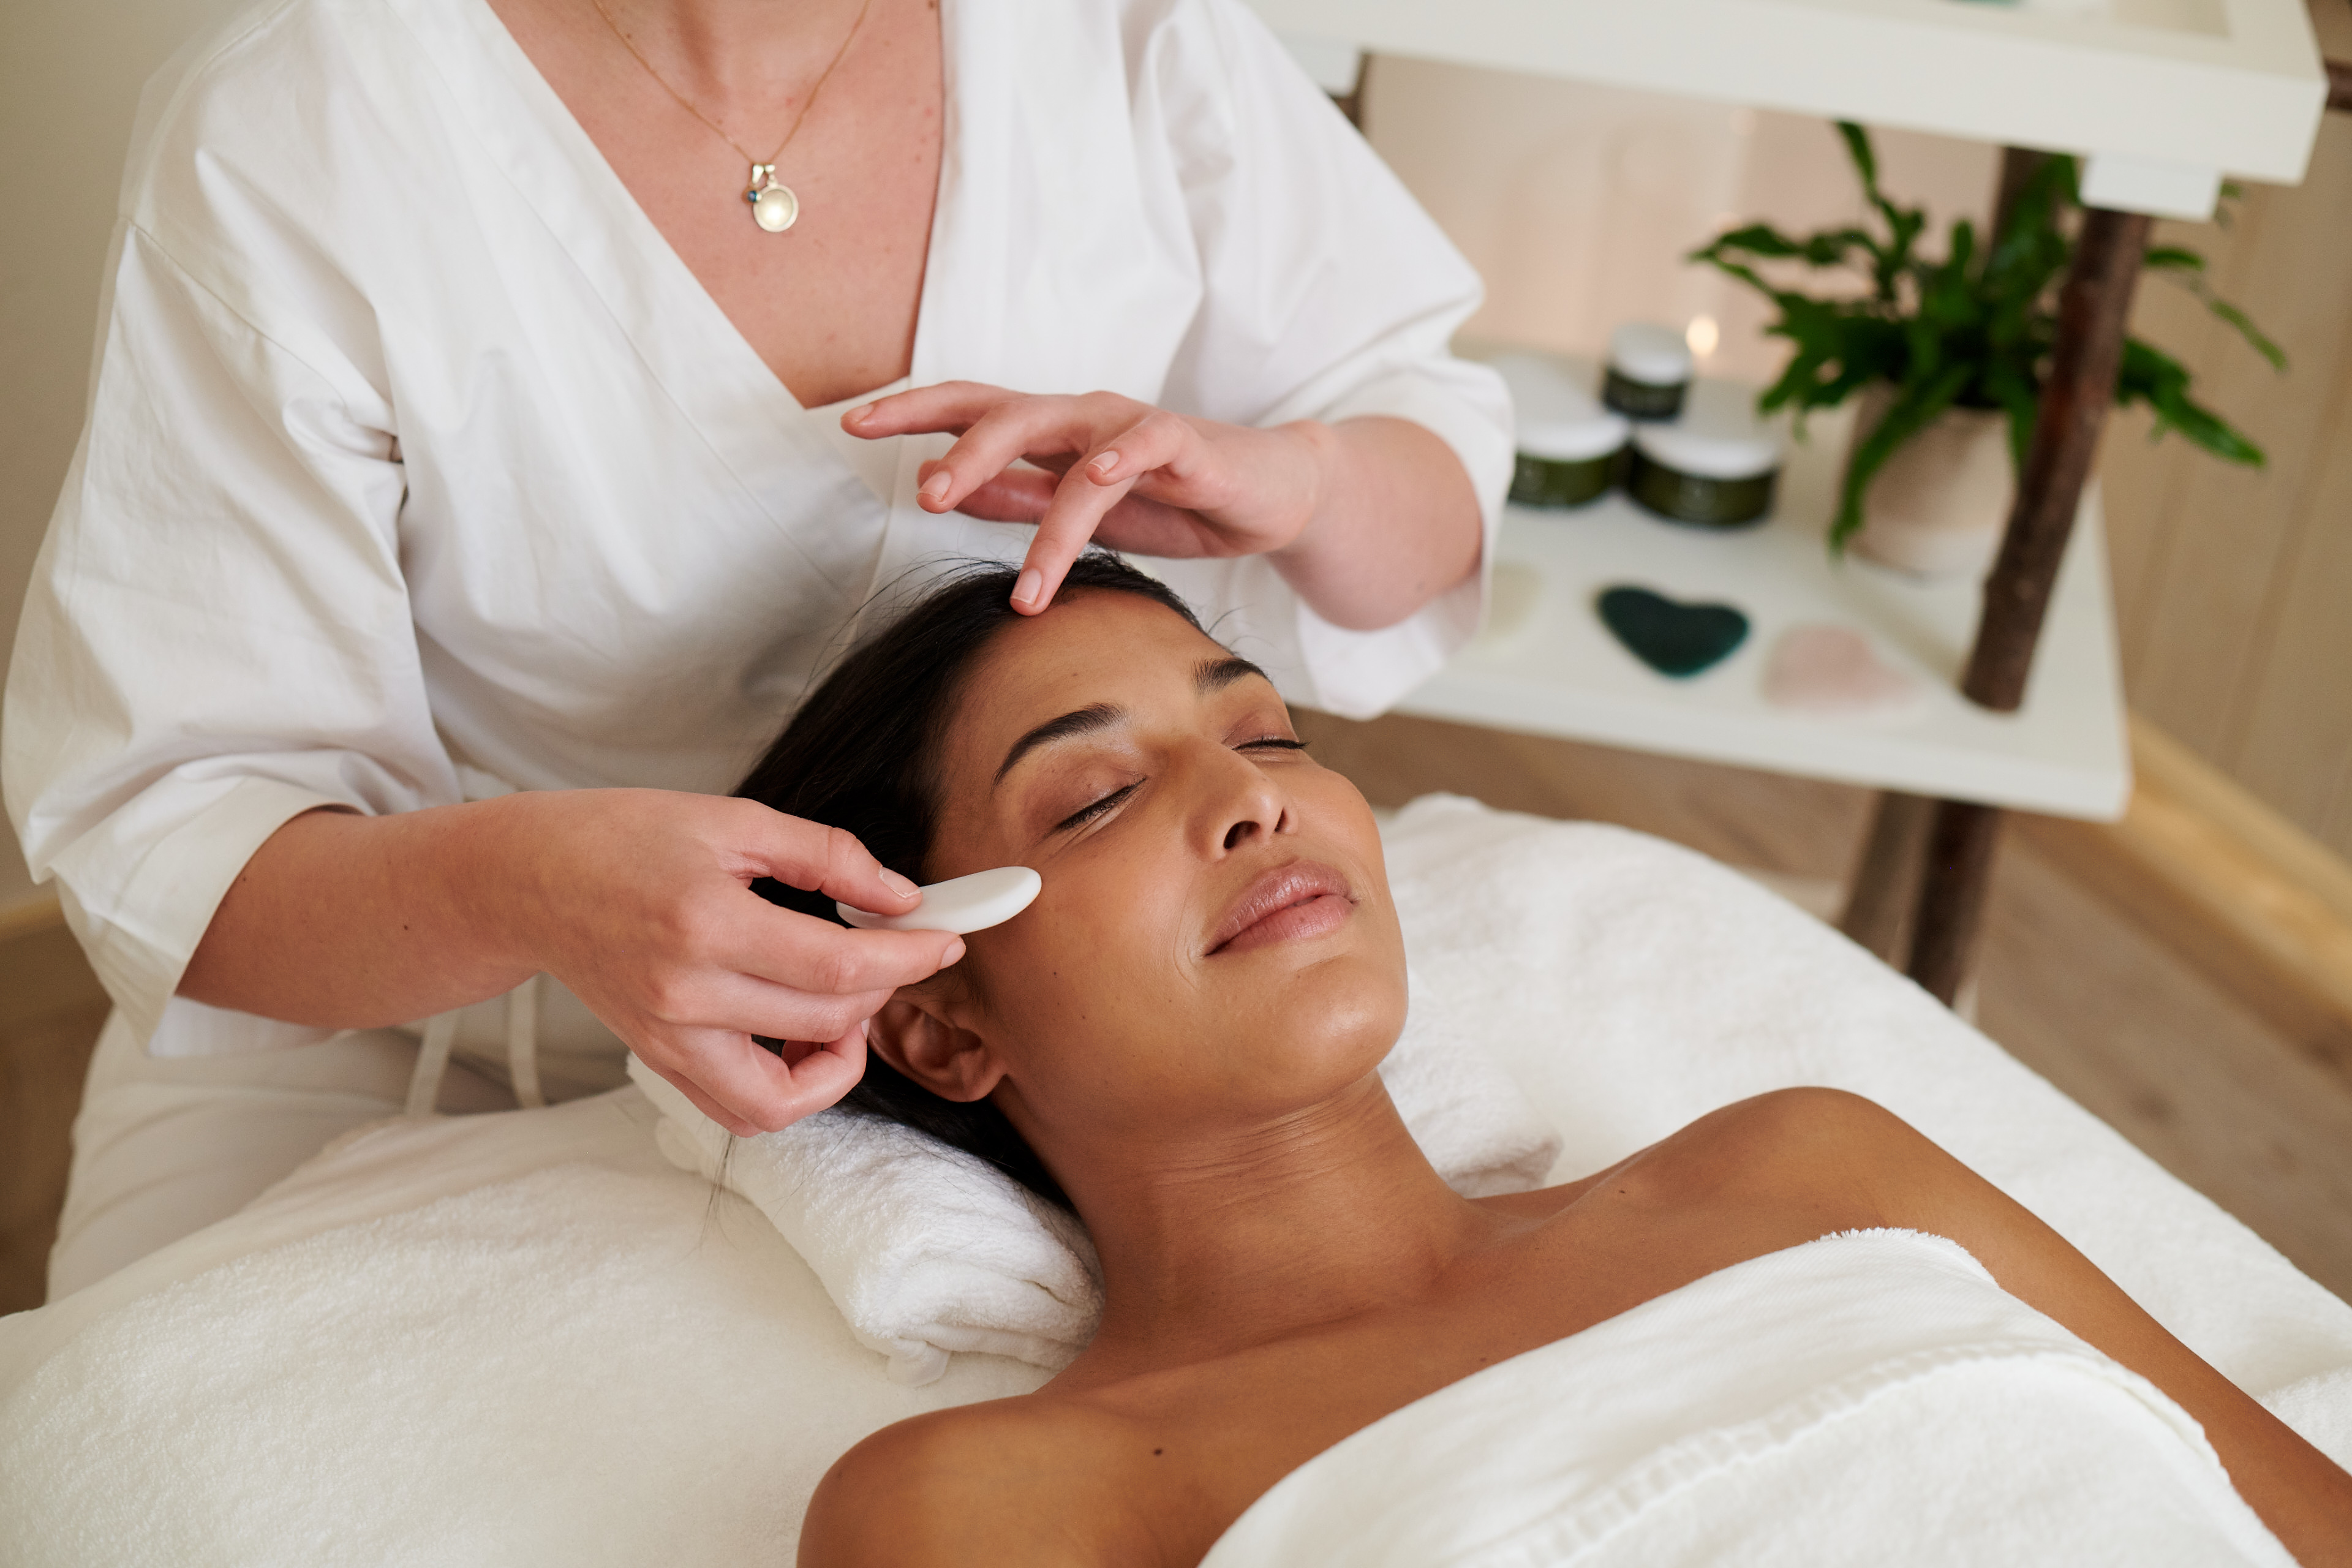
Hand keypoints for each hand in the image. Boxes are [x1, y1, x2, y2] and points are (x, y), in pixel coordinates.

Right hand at [511, 790, 966, 1135]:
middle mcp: (685, 996)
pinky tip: (802, 1033)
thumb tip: (901, 896)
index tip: (946, 938)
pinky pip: (743, 1109)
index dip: (909, 955)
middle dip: (884, 989)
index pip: (840, 965)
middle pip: (825, 1023)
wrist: (528, 879)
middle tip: (893, 950)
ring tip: (846, 1004)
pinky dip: (791, 1088)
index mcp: (706, 924)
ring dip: (839, 1061)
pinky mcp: (660, 1061)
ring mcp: (668, 1041)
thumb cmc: (623, 838)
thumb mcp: (733, 819)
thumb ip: (826, 856)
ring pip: (785, 1097)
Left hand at [845, 383, 1335, 613]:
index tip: (852, 422)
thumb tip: (944, 489)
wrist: (1269, 497)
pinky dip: (1121, 457)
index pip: (970, 410)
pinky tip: (1099, 476)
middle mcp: (1083, 417)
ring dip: (1042, 511)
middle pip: (1006, 413)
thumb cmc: (1174, 500)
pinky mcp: (1185, 443)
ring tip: (1024, 578)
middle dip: (960, 451)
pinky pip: (1146, 443)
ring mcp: (1132, 427)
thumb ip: (1016, 498)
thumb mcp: (1081, 512)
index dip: (912, 411)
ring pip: (1072, 449)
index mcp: (1051, 433)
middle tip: (921, 495)